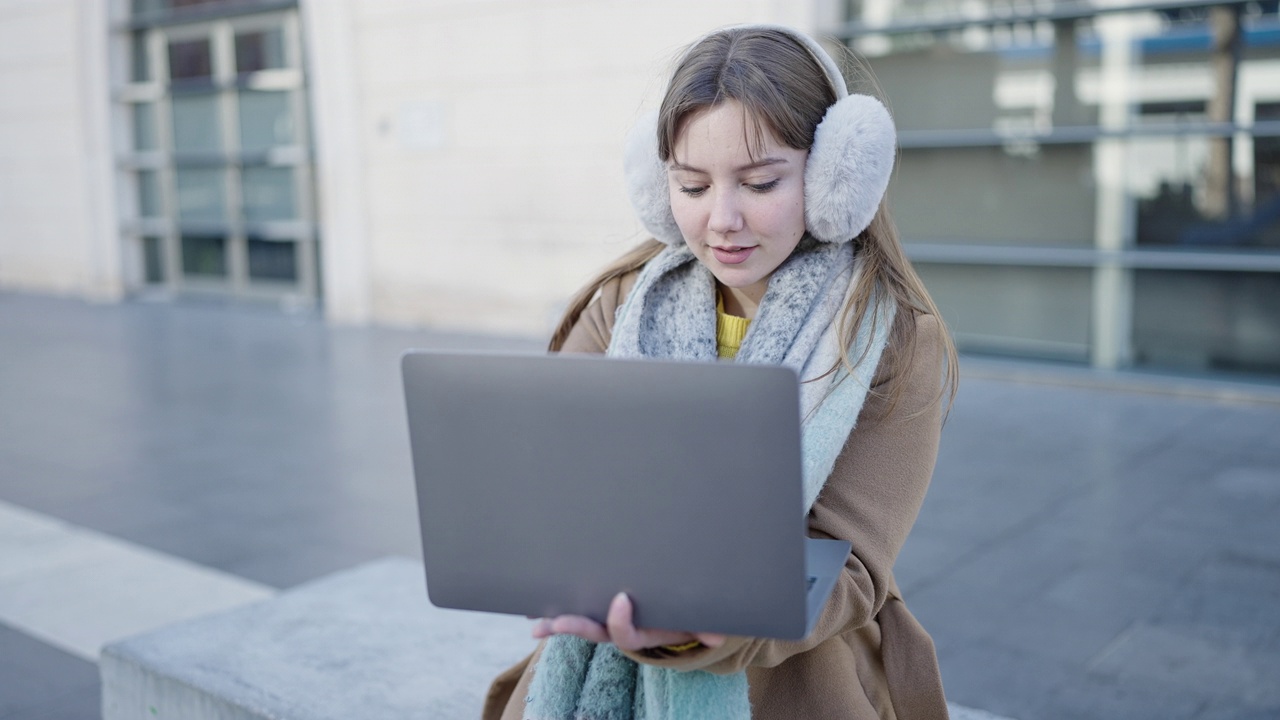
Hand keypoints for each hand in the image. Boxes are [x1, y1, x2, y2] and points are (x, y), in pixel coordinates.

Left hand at [531, 592, 725, 651]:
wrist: (684, 616)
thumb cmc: (690, 612)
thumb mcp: (699, 619)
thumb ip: (706, 627)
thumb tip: (717, 636)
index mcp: (645, 632)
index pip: (626, 635)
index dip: (620, 621)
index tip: (620, 600)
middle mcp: (623, 630)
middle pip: (596, 633)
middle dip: (576, 628)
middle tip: (556, 623)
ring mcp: (609, 621)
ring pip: (582, 624)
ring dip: (558, 623)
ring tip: (536, 624)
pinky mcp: (601, 610)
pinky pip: (577, 611)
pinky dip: (557, 612)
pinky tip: (535, 610)